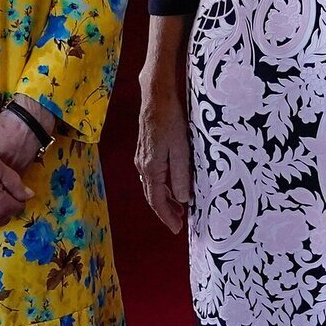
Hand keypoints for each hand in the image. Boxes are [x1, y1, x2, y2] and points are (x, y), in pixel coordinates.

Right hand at [135, 85, 191, 233]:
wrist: (156, 97)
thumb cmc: (171, 120)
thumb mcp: (182, 150)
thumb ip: (181, 176)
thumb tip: (184, 199)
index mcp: (151, 168)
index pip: (157, 201)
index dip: (167, 217)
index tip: (177, 229)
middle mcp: (142, 166)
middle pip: (152, 196)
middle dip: (165, 212)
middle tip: (178, 223)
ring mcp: (141, 158)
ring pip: (152, 186)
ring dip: (164, 200)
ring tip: (178, 209)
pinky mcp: (144, 151)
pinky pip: (151, 176)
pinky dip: (161, 186)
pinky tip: (171, 186)